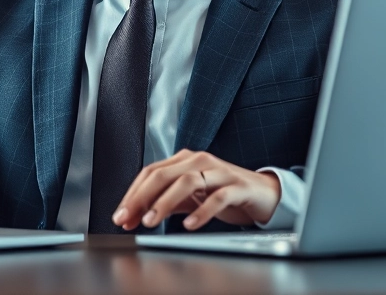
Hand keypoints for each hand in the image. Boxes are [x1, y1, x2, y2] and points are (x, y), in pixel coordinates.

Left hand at [112, 149, 280, 230]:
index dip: (133, 193)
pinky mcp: (237, 186)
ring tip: (150, 221)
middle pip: (163, 174)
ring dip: (164, 202)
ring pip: (186, 181)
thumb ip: (167, 203)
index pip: (151, 172)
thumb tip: (137, 215)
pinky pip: (217, 197)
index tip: (120, 214)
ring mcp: (219, 171)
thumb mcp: (191, 198)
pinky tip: (189, 225)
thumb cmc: (225, 192)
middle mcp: (199, 160)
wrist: (265, 193)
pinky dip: (201, 211)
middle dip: (141, 197)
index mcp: (185, 160)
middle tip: (128, 218)